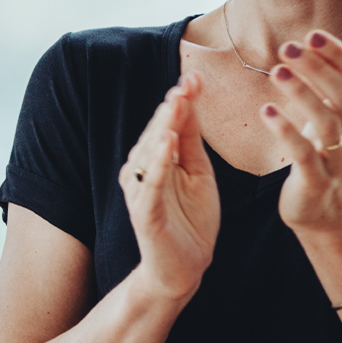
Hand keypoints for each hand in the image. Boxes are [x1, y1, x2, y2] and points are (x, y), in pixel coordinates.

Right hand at [118, 72, 219, 298]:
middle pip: (158, 131)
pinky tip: (168, 142)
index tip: (196, 75)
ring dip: (165, 126)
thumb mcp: (199, 173)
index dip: (181, 99)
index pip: (169, 123)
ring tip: (177, 101)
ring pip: (150, 151)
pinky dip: (157, 163)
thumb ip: (192, 140)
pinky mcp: (144, 213)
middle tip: (188, 81)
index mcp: (157, 158)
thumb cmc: (192, 220)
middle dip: (173, 106)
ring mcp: (142, 191)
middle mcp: (143, 170)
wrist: (186, 268)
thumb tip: (190, 99)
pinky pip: (150, 184)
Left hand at [259, 31, 341, 233]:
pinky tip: (266, 111)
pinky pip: (304, 154)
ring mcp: (340, 164)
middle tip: (288, 48)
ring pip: (327, 124)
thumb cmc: (330, 155)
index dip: (340, 56)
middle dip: (317, 69)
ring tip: (277, 71)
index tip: (312, 35)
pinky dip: (286, 130)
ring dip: (301, 93)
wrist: (325, 212)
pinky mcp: (317, 183)